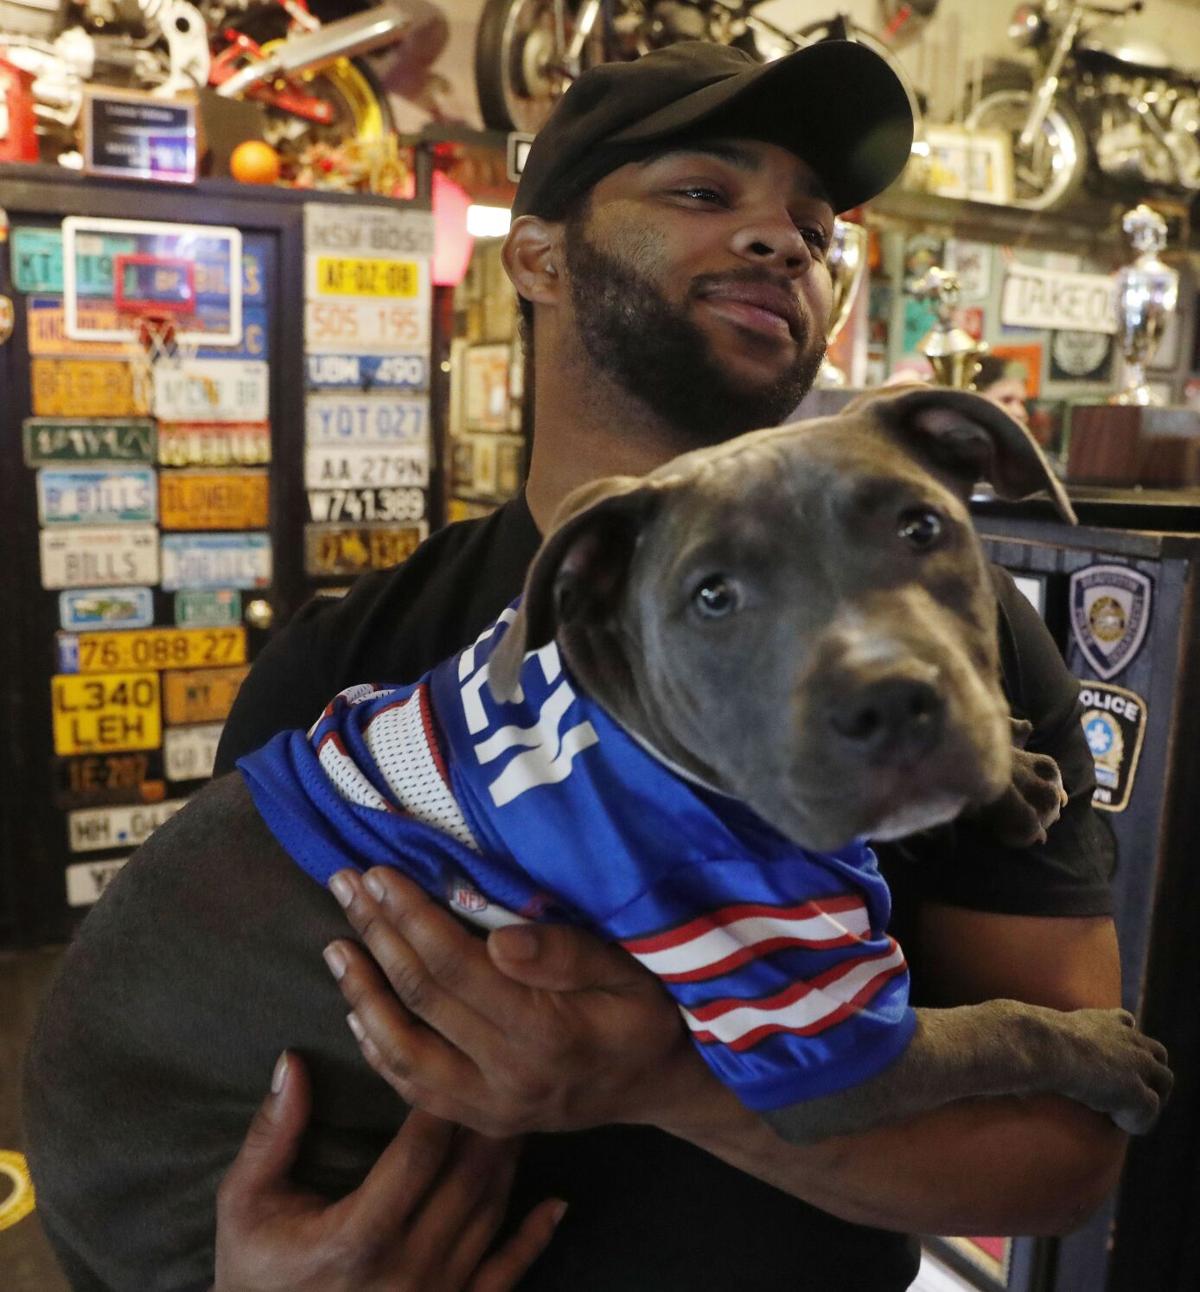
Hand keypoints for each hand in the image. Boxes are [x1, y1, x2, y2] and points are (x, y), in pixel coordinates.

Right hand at [213, 1050, 563, 1291]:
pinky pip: (503, 1277)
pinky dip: (533, 1239)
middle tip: (504, 1067)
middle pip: (466, 1178)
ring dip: (508, 1161)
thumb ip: (272, 1133)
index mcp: (357, 1238)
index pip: (419, 1154)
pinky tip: (557, 1204)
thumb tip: (292, 1061)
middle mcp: (405, 1271)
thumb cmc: (253, 1274)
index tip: (453, 1056)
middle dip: (485, 1120)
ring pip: (489, 1216)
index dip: (441, 1102)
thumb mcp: (245, 1203)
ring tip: (520, 1109)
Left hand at [322, 868, 703, 1136]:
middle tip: (344, 886)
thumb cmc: (646, 1012)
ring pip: (403, 1052)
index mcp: (546, 1032)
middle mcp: (508, 1077)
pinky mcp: (481, 1122)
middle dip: (377, 935)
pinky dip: (379, 1049)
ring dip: (362, 993)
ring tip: (336, 945)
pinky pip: (415, 1088)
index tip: (379, 874)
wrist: (659, 1086)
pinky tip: (358, 1011)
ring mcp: (490, 1108)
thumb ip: (568, 955)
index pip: (455, 965)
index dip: (411, 917)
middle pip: (421, 998)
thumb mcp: (630, 971)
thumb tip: (500, 939)